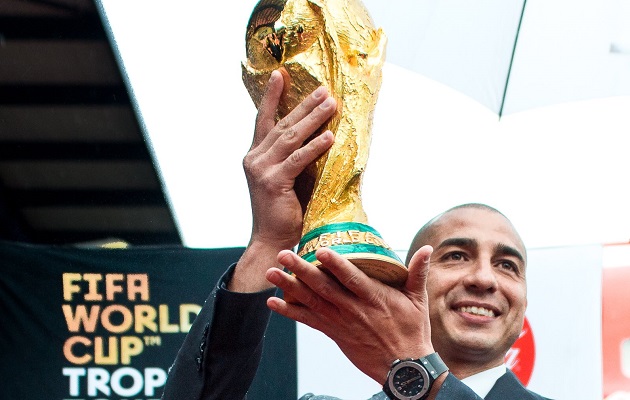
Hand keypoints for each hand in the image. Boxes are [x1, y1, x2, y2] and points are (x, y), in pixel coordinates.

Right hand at [229, 70, 336, 291]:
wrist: (272, 239)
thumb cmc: (283, 210)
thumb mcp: (285, 177)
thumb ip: (293, 157)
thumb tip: (319, 134)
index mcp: (255, 155)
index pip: (264, 120)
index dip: (272, 97)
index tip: (280, 74)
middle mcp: (254, 158)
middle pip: (282, 124)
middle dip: (304, 105)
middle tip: (324, 90)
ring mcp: (262, 170)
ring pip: (290, 137)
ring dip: (313, 119)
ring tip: (331, 105)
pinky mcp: (273, 182)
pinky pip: (298, 160)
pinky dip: (315, 147)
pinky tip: (329, 137)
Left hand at [265, 245, 434, 383]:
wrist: (403, 368)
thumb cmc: (412, 332)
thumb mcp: (418, 300)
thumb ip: (417, 272)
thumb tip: (427, 249)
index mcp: (374, 298)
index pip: (352, 278)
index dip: (336, 264)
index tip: (321, 250)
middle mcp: (353, 309)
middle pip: (323, 287)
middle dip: (301, 270)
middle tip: (284, 254)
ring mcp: (340, 322)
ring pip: (311, 302)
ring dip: (289, 287)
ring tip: (271, 273)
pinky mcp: (333, 333)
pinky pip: (308, 321)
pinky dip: (290, 312)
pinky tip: (273, 303)